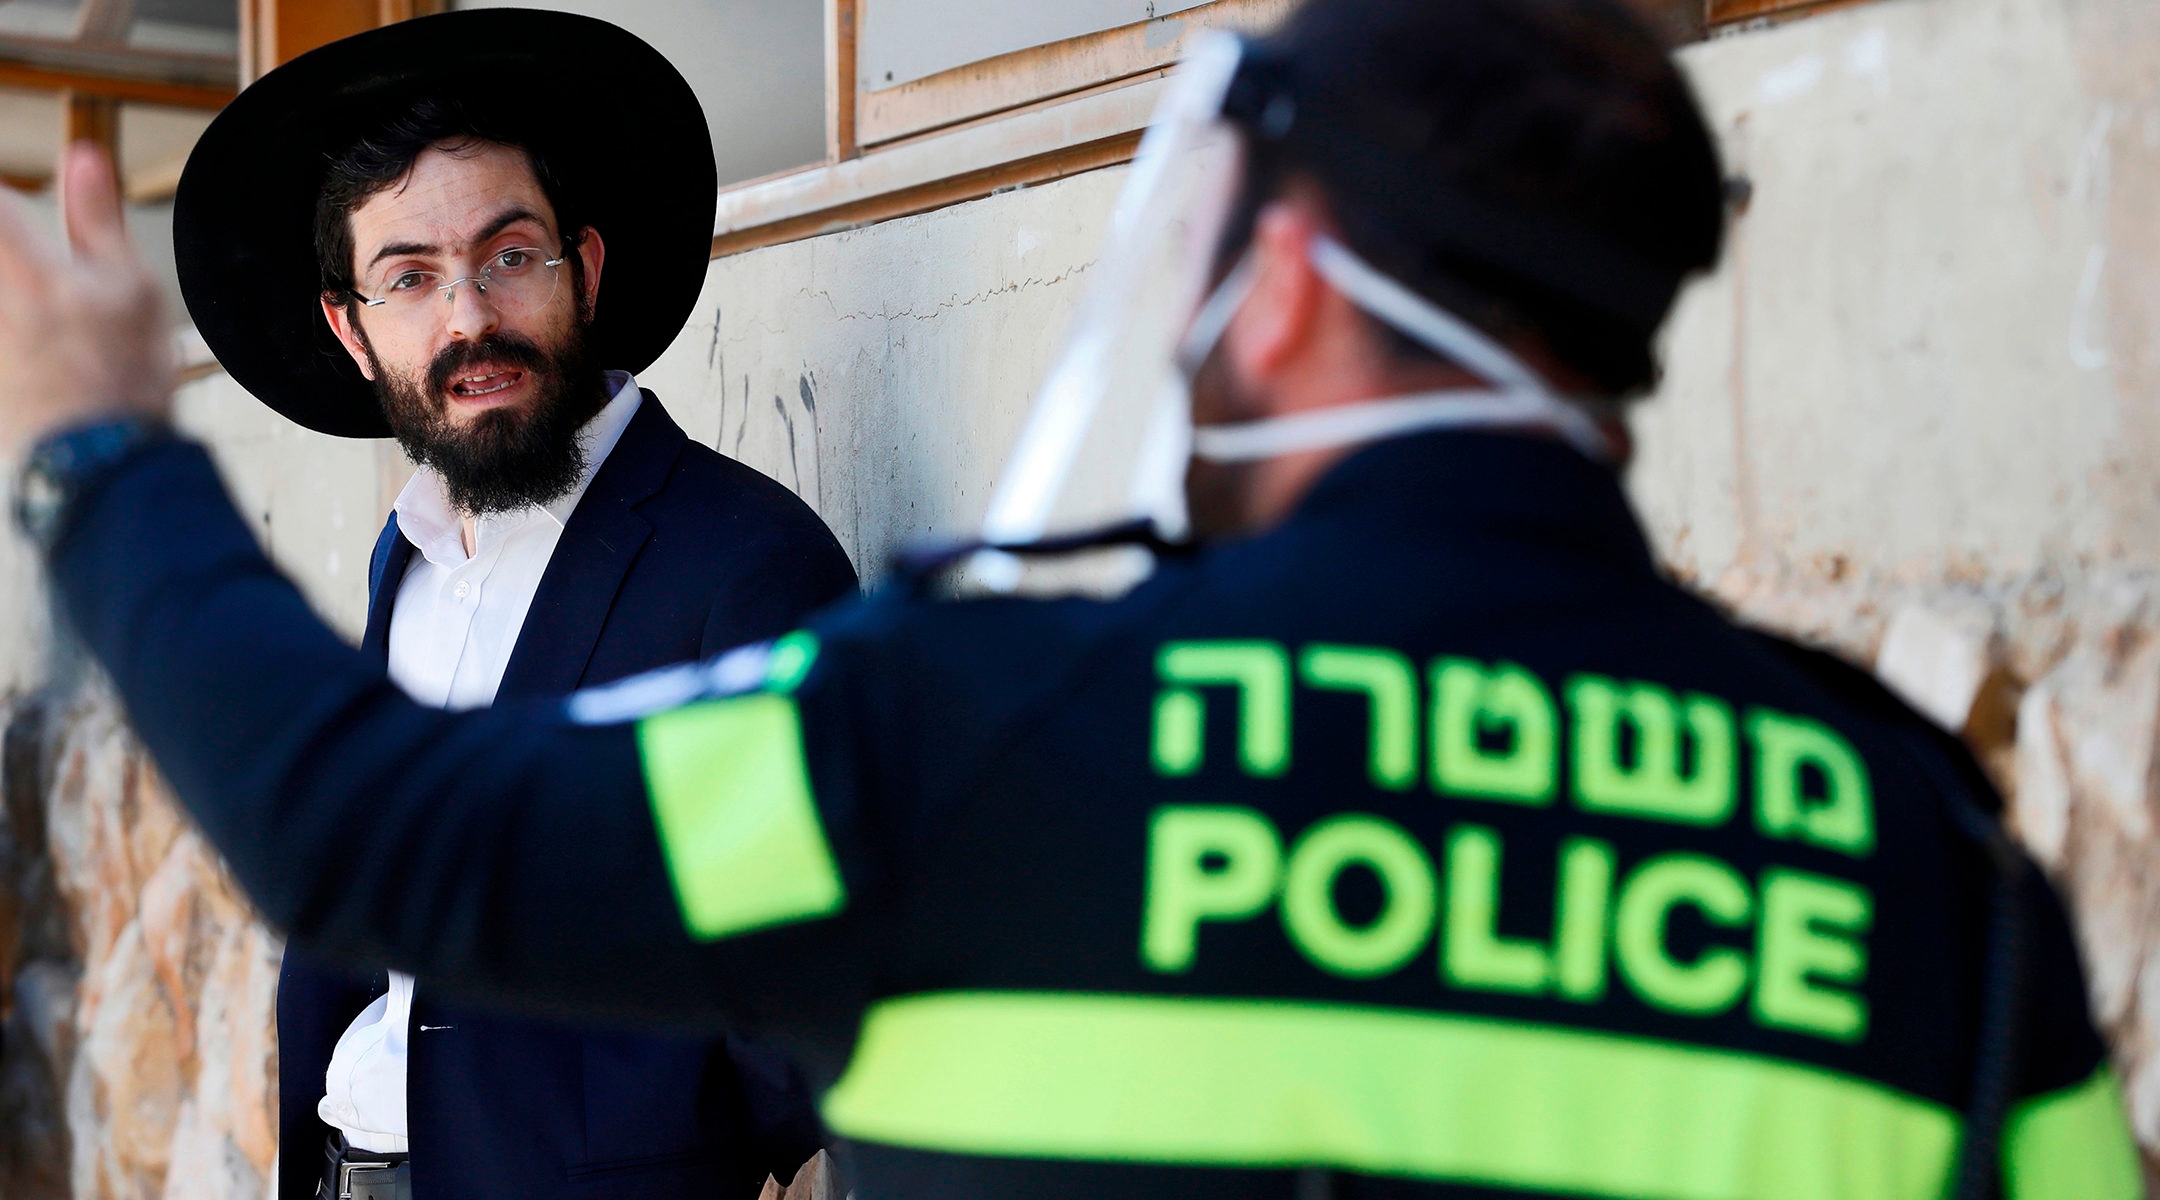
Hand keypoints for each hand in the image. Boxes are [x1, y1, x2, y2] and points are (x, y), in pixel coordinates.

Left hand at [0, 142, 174, 460]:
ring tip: (48, 326)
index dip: (8, 203)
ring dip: (18, 304)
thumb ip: (98, 220)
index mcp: (26, 270)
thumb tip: (83, 159)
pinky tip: (31, 353)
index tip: (18, 207)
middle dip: (17, 252)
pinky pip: (1, 344)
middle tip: (48, 281)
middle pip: (0, 246)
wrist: (101, 462)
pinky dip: (12, 340)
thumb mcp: (132, 290)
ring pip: (3, 306)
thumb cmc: (120, 380)